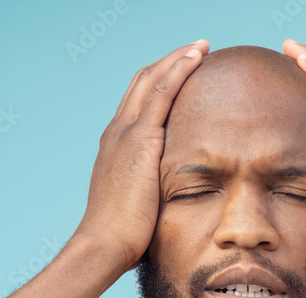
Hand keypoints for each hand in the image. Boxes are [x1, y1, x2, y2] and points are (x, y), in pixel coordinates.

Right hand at [74, 39, 209, 273]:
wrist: (104, 243)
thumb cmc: (122, 236)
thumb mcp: (136, 204)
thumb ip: (149, 191)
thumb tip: (167, 200)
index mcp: (116, 145)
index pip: (138, 102)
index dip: (160, 83)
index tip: (182, 72)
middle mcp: (117, 132)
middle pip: (143, 82)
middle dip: (170, 62)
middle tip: (196, 50)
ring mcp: (126, 132)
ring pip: (153, 79)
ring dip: (178, 58)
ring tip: (202, 46)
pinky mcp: (140, 138)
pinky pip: (162, 92)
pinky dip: (179, 69)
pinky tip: (197, 57)